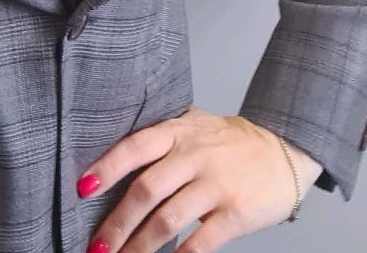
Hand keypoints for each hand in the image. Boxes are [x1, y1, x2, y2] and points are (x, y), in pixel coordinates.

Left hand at [75, 105, 321, 252]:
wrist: (283, 150)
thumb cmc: (228, 142)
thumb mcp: (193, 126)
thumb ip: (161, 140)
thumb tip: (113, 161)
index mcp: (178, 132)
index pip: (135, 147)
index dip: (107, 166)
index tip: (83, 188)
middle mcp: (194, 156)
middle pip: (146, 190)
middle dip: (117, 223)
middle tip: (96, 245)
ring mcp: (215, 186)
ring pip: (167, 220)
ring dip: (139, 246)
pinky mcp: (235, 214)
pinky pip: (200, 243)